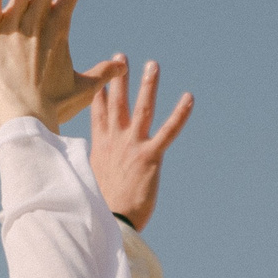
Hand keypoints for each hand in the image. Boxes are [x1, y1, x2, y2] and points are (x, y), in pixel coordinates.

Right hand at [88, 60, 192, 230]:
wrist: (110, 221)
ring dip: (148, 85)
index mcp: (100, 147)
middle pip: (115, 102)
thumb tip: (88, 171)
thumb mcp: (91, 182)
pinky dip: (180, 113)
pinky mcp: (150, 156)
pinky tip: (189, 97)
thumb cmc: (101, 208)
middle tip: (120, 57)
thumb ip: (92, 169)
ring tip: (152, 64)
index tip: (98, 78)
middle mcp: (114, 141)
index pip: (97, 114)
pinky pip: (168, 130)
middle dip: (118, 78)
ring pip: (142, 108)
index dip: (98, 94)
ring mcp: (132, 146)